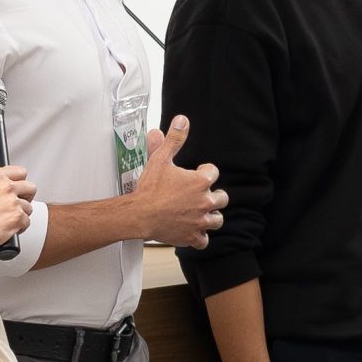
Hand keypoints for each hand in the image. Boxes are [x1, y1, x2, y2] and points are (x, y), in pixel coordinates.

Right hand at [0, 166, 34, 243]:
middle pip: (31, 188)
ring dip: (21, 215)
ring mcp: (13, 202)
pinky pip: (27, 222)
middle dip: (26, 198)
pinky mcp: (17, 217)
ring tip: (6, 219)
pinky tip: (8, 228)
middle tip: (17, 205)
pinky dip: (20, 227)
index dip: (21, 182)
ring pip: (29, 208)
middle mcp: (7, 187)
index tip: (19, 189)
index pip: (21, 172)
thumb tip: (8, 186)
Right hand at [133, 116, 224, 248]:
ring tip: (201, 213)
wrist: (139, 214)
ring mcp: (199, 221)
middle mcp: (204, 201)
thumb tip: (182, 121)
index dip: (205, 171)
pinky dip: (200, 237)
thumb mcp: (161, 159)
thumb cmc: (149, 189)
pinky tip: (193, 231)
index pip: (213, 172)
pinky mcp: (192, 237)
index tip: (197, 173)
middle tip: (201, 195)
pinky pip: (204, 240)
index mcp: (200, 182)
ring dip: (211, 216)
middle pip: (222, 198)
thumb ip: (174, 139)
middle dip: (214, 195)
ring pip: (217, 220)